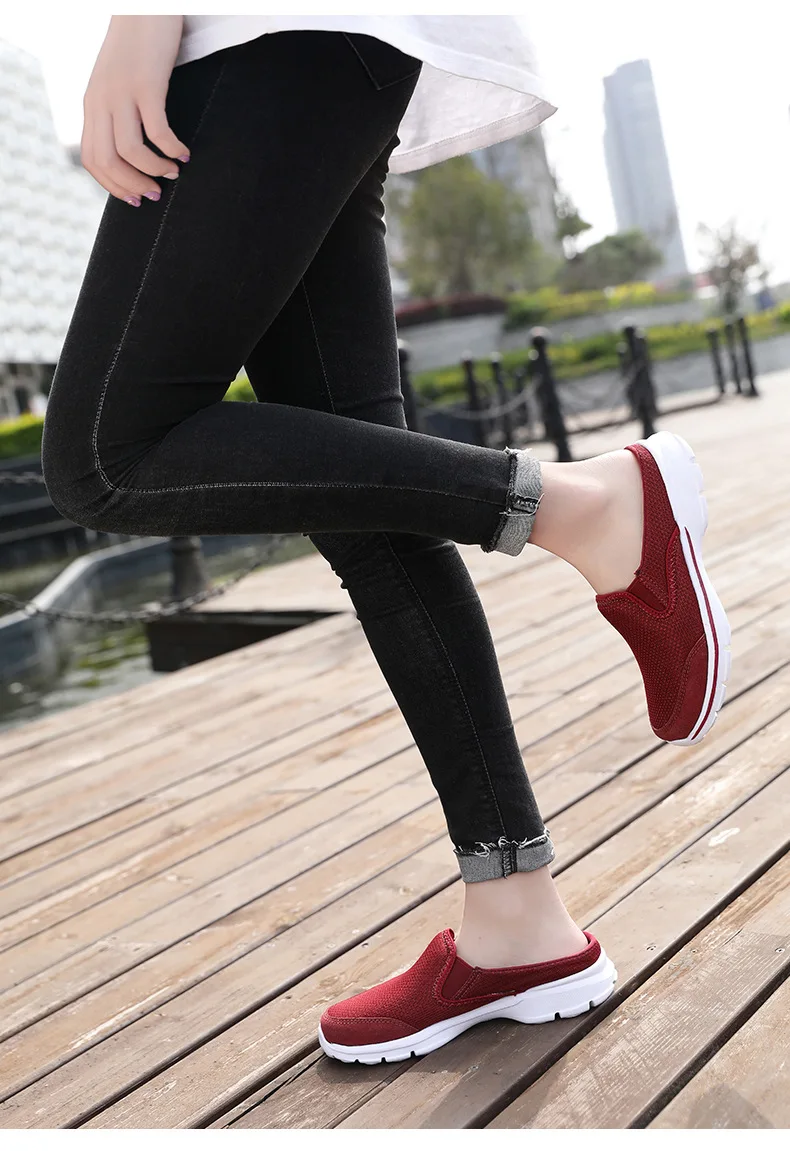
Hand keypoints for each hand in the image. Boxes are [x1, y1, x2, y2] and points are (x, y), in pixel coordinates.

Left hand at [81, 15, 189, 205]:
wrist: (144, 7)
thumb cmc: (138, 48)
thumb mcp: (117, 83)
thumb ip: (117, 113)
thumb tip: (130, 152)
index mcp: (93, 104)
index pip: (92, 159)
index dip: (113, 186)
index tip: (134, 199)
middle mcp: (101, 101)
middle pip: (107, 161)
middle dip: (132, 186)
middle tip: (156, 195)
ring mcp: (122, 92)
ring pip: (130, 151)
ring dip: (153, 171)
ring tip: (173, 173)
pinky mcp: (146, 84)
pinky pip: (157, 130)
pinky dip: (171, 148)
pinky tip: (184, 152)